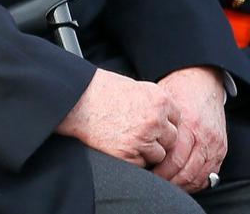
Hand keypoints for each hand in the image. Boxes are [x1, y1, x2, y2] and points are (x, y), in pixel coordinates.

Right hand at [56, 68, 179, 166]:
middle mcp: (156, 119)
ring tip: (126, 138)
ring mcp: (143, 138)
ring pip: (159, 154)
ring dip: (146, 150)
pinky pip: (142, 164)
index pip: (177, 119)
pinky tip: (118, 144)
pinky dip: (132, 158)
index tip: (149, 122)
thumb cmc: (99, 90)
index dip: (163, 122)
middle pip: (171, 139)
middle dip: (158, 138)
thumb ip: (153, 102)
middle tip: (137, 132)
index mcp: (160, 99)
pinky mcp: (128, 154)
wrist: (74, 100)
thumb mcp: (132, 86)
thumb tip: (166, 118)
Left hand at [153, 66, 227, 192]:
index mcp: (187, 124)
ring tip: (165, 183)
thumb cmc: (176, 91)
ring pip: (198, 175)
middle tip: (153, 180)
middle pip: (186, 169)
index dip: (159, 170)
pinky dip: (196, 181)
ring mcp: (214, 143)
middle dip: (168, 179)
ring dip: (181, 183)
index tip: (146, 173)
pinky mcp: (220, 148)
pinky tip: (182, 181)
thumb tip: (134, 142)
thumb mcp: (161, 102)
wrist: (201, 83)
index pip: (174, 157)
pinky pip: (209, 173)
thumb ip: (152, 122)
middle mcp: (203, 135)